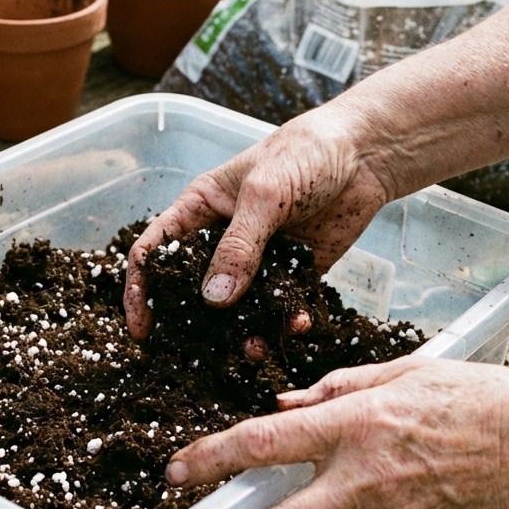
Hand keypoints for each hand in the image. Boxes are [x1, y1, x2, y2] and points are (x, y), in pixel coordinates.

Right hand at [123, 105, 395, 339]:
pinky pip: (281, 307)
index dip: (141, 290)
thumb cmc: (305, 153)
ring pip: (238, 307)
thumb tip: (212, 300)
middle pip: (193, 289)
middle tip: (195, 356)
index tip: (142, 329)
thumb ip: (239, 246)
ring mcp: (258, 260)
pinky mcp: (293, 273)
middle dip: (193, 325)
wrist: (367, 153)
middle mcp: (223, 239)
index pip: (155, 253)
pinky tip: (297, 326)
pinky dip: (286, 322)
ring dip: (243, 332)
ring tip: (254, 351)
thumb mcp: (265, 194)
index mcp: (199, 211)